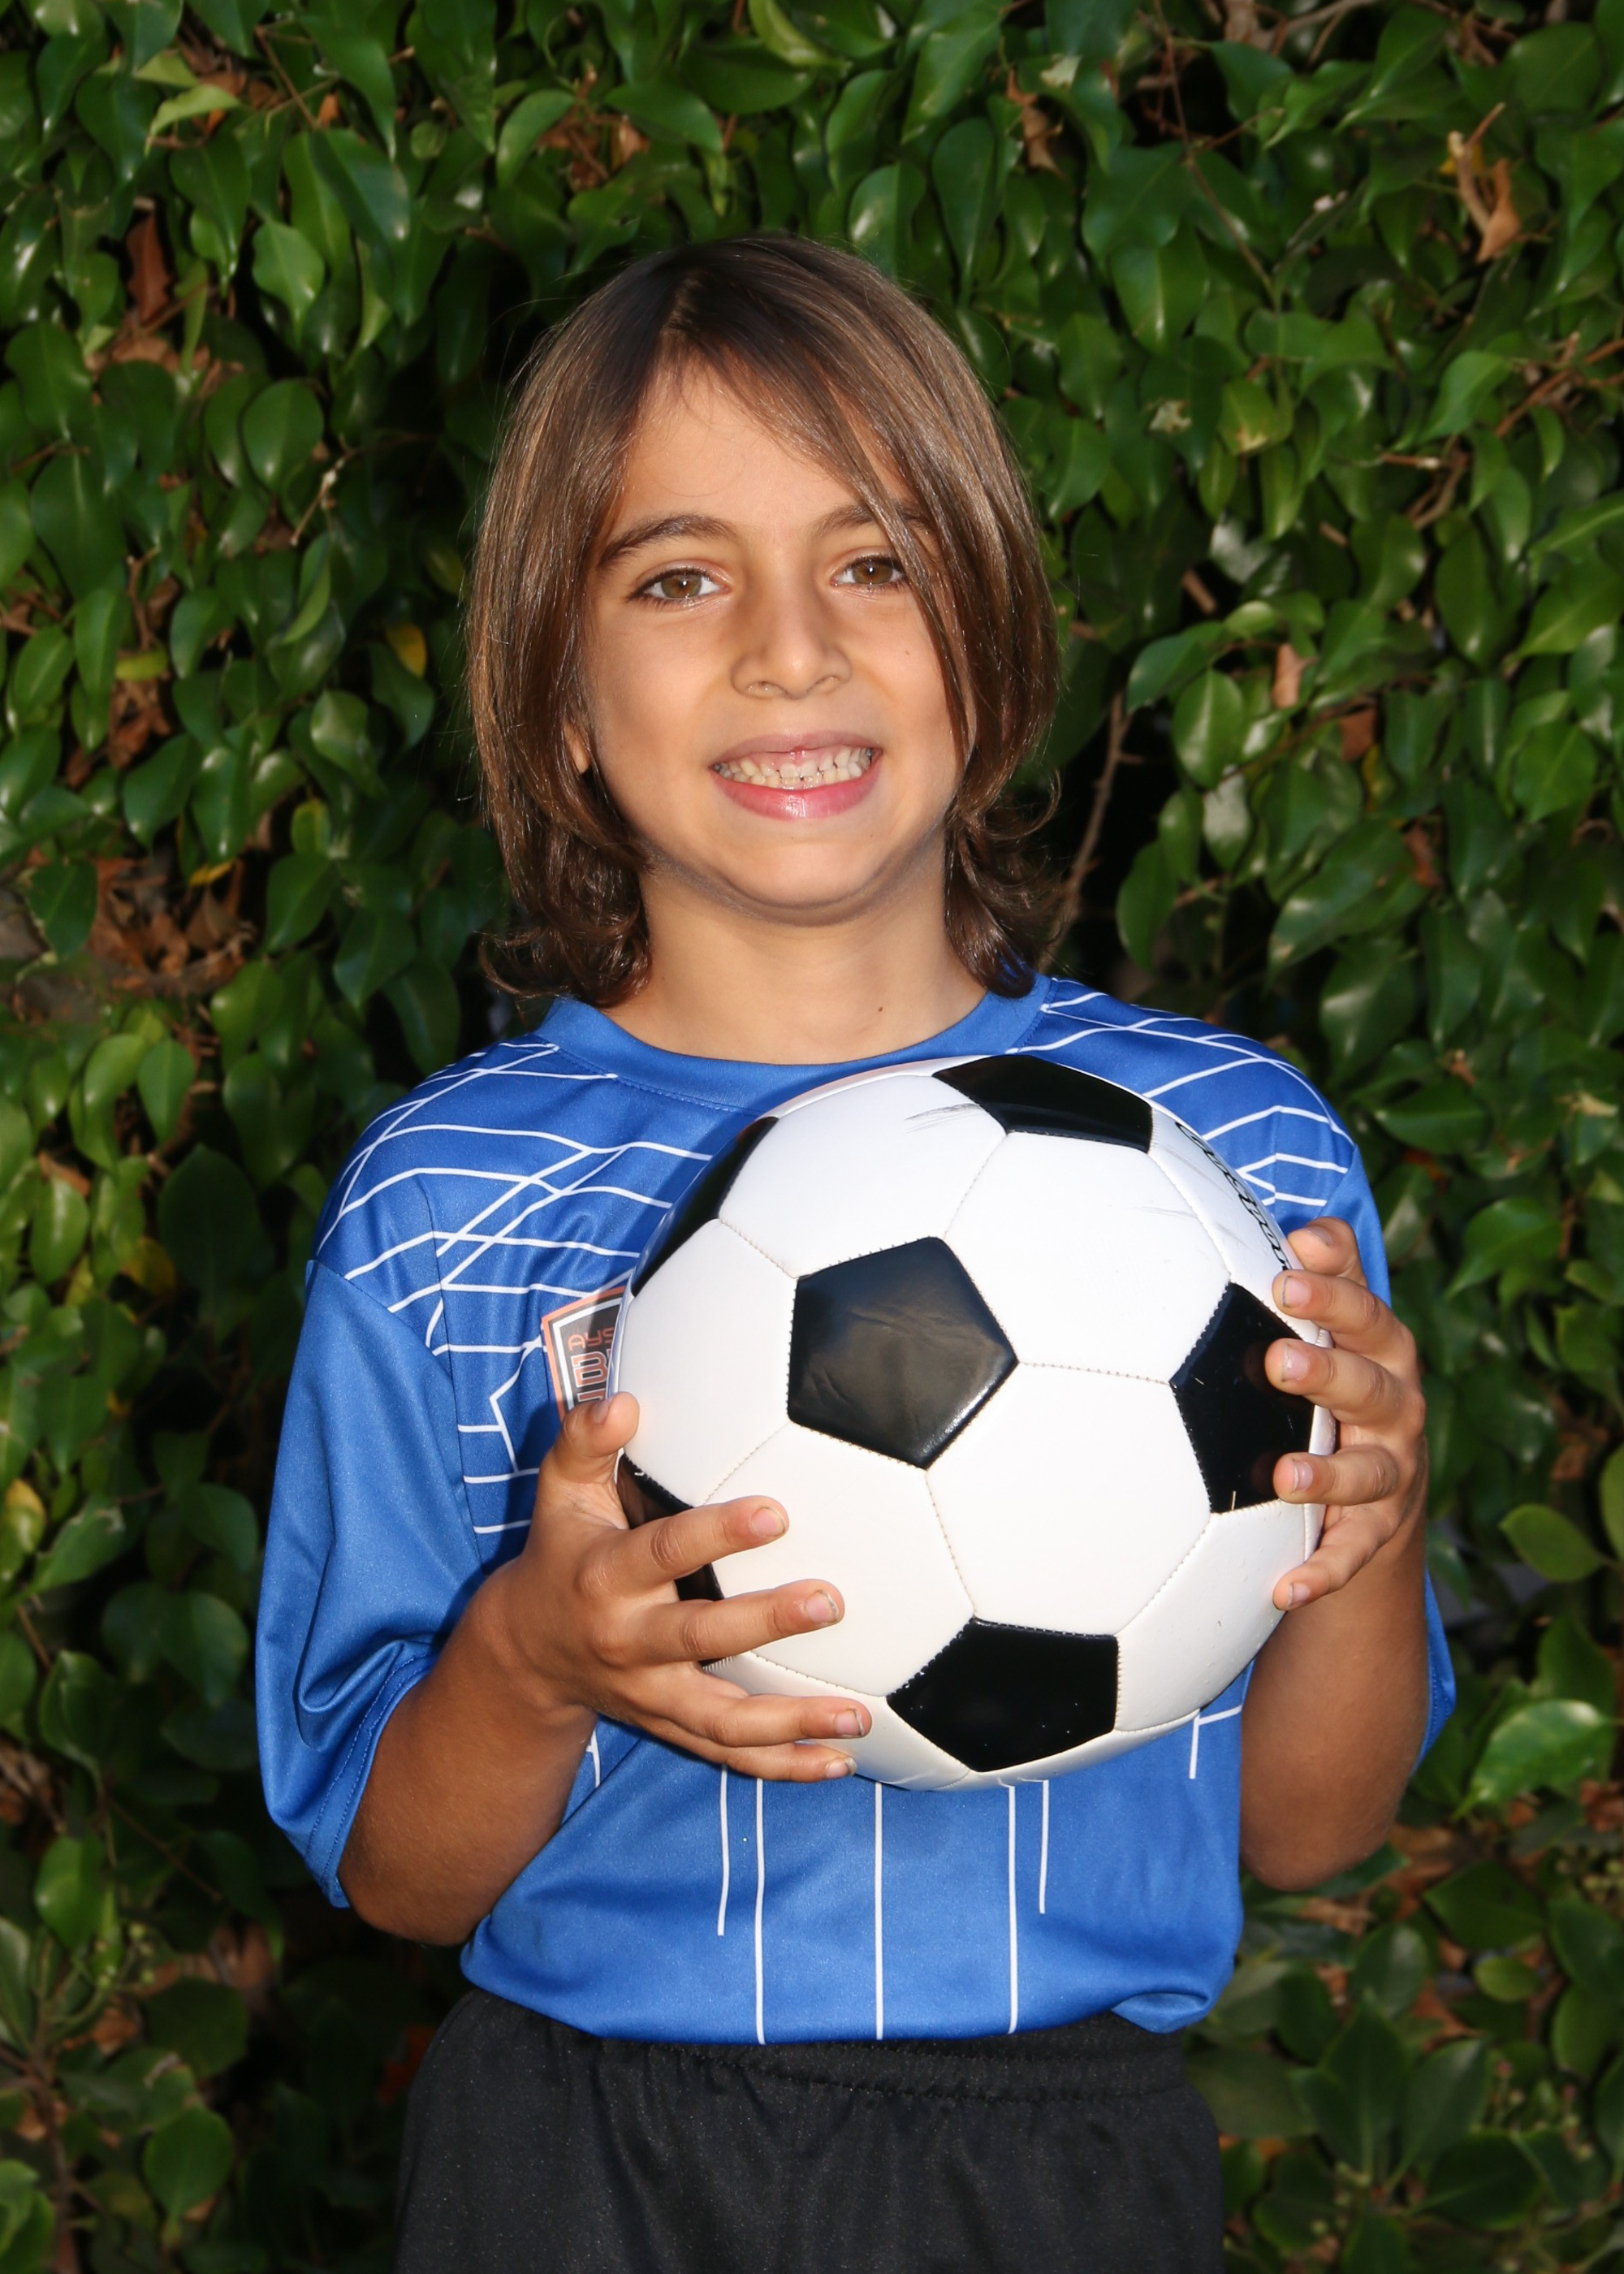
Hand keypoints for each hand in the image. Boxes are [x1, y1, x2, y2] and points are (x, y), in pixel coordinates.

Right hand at [483, 1390, 868, 1781]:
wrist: (525, 1654)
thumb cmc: (562, 1553)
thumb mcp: (559, 1494)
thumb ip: (586, 1441)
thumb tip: (623, 1400)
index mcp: (606, 1577)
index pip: (663, 1552)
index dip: (716, 1533)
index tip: (775, 1512)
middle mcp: (629, 1641)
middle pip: (700, 1638)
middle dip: (765, 1624)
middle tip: (831, 1602)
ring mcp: (651, 1694)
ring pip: (723, 1720)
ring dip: (792, 1721)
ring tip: (857, 1716)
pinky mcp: (670, 1728)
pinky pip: (729, 1756)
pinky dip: (783, 1766)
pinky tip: (838, 1763)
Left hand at [1265, 1216, 1427, 1610]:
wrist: (1373, 1488)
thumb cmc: (1337, 1382)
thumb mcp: (1338, 1326)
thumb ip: (1328, 1274)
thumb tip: (1304, 1229)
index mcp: (1383, 1352)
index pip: (1366, 1315)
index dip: (1331, 1295)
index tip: (1284, 1276)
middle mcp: (1398, 1410)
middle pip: (1373, 1388)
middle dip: (1329, 1373)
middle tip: (1278, 1360)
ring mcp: (1391, 1474)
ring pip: (1369, 1473)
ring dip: (1328, 1476)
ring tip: (1284, 1478)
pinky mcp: (1376, 1533)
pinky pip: (1351, 1555)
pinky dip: (1322, 1573)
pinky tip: (1285, 1589)